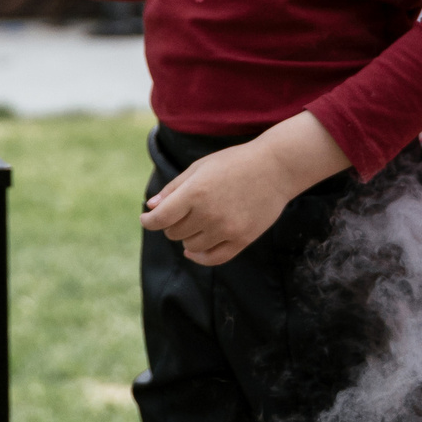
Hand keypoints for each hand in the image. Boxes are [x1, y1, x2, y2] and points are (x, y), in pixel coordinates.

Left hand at [142, 114, 349, 265]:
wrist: (275, 168)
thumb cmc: (234, 163)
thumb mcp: (200, 167)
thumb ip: (174, 188)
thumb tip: (151, 207)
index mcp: (195, 192)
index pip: (160, 218)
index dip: (148, 220)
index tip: (146, 218)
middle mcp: (209, 214)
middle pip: (174, 232)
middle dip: (170, 224)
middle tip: (178, 212)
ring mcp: (227, 229)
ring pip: (190, 245)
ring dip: (186, 236)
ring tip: (194, 222)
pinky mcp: (242, 240)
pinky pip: (213, 258)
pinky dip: (199, 257)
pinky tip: (193, 250)